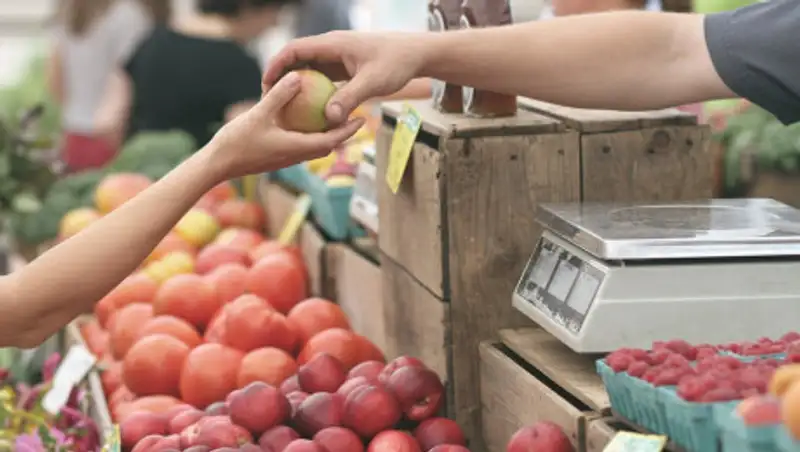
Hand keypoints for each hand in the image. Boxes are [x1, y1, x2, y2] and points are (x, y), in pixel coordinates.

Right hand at [209, 72, 364, 178]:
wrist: (217, 165)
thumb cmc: (236, 142)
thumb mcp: (258, 114)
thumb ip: (279, 96)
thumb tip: (298, 76)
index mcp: (296, 148)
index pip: (331, 140)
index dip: (348, 130)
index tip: (362, 118)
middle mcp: (295, 156)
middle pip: (327, 145)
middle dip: (343, 132)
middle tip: (356, 115)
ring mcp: (286, 158)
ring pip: (314, 146)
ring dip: (328, 134)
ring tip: (336, 117)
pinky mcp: (277, 157)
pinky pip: (301, 145)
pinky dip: (310, 134)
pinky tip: (305, 120)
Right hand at [263, 31, 425, 125]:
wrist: (417, 54)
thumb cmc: (397, 63)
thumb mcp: (373, 82)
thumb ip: (349, 98)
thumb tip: (329, 119)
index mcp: (333, 44)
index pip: (294, 49)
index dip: (276, 65)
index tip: (265, 84)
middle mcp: (332, 48)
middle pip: (297, 60)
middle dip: (281, 78)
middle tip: (269, 100)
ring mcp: (338, 58)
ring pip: (309, 70)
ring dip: (296, 87)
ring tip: (284, 108)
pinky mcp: (345, 68)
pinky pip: (322, 79)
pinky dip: (313, 92)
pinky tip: (310, 113)